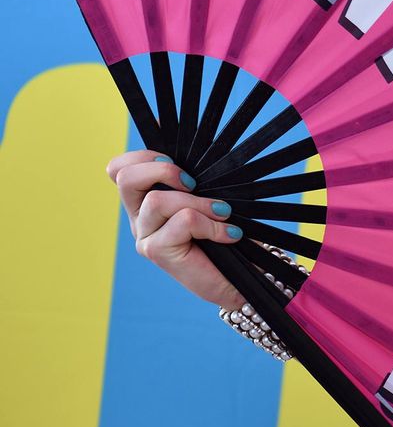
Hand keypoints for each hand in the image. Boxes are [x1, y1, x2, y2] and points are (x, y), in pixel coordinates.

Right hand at [106, 150, 245, 310]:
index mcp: (145, 199)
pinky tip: (229, 235)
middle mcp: (139, 216)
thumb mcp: (209, 196)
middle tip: (194, 182)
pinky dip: (212, 224)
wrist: (239, 277)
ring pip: (157, 200)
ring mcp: (145, 235)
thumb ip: (196, 177)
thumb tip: (201, 150)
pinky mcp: (156, 251)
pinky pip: (184, 221)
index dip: (142, 156)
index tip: (176, 161)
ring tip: (223, 214)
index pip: (119, 169)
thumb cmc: (226, 231)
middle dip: (163, 170)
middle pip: (126, 178)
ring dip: (199, 202)